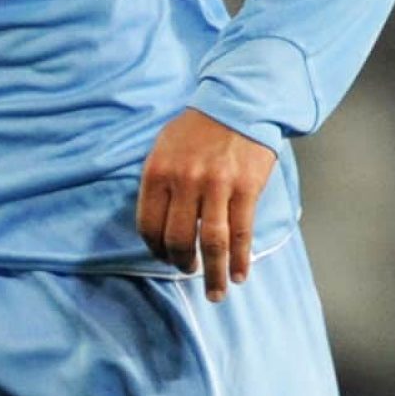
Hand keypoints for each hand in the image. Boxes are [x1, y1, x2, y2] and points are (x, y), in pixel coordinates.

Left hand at [136, 108, 277, 301]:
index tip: (163, 258)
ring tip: (216, 293)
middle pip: (177, 239)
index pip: (148, 225)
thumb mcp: (164, 148)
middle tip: (188, 272)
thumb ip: (158, 185)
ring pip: (211, 243)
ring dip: (213, 274)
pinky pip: (241, 233)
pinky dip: (240, 259)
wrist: (239, 102)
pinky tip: (240, 274)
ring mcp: (216, 186)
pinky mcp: (246, 188)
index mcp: (157, 172)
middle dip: (181, 264)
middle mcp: (184, 181)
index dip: (155, 249)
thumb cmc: (197, 129)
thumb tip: (157, 228)